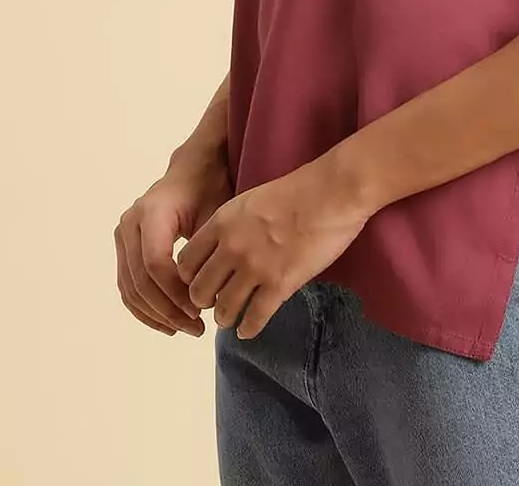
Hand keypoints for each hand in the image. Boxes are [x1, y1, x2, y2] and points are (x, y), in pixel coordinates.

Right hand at [114, 150, 233, 336]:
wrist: (193, 171)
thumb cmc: (209, 188)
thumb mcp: (215, 214)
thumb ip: (208, 251)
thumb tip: (209, 295)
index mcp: (152, 211)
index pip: (156, 263)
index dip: (175, 293)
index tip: (200, 310)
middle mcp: (130, 224)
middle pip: (140, 280)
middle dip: (168, 309)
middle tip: (196, 327)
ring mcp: (123, 236)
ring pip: (131, 288)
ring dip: (157, 315)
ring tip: (187, 328)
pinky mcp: (124, 249)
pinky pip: (128, 287)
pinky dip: (146, 310)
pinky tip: (169, 324)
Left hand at [173, 154, 371, 339]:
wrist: (332, 192)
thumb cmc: (298, 190)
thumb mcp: (251, 198)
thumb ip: (231, 224)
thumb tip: (222, 246)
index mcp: (222, 222)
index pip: (186, 262)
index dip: (190, 277)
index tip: (202, 280)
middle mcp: (232, 248)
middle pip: (199, 291)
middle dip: (204, 301)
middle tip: (215, 302)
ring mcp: (255, 268)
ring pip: (223, 310)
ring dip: (225, 318)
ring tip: (231, 318)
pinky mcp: (280, 285)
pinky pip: (254, 319)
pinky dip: (248, 329)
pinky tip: (249, 329)